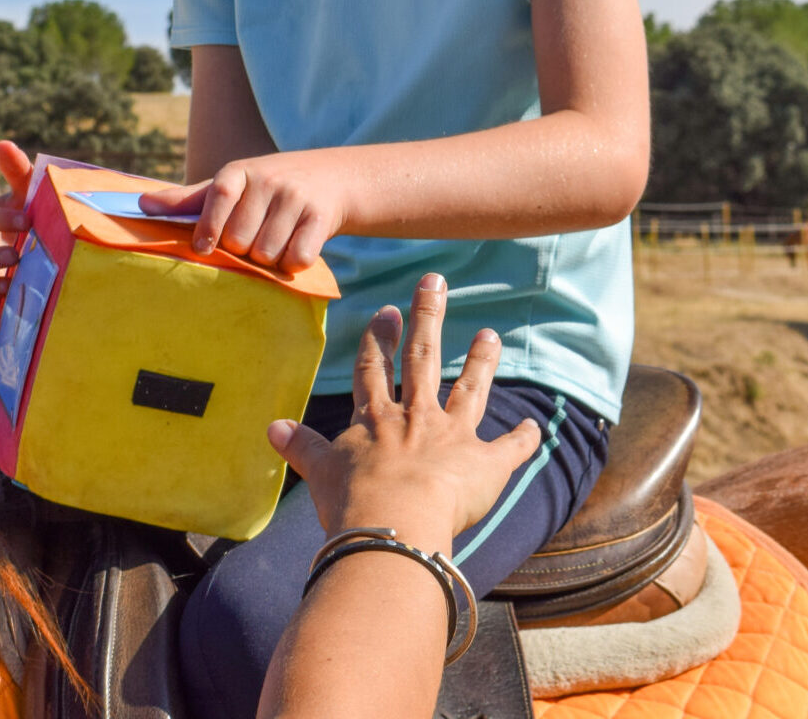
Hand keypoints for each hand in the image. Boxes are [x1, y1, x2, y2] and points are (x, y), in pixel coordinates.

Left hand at [140, 150, 349, 273]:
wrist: (332, 178)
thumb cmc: (268, 187)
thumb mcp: (231, 185)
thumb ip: (188, 199)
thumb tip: (141, 204)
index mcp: (240, 171)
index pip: (218, 196)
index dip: (208, 226)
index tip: (202, 248)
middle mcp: (269, 179)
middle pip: (239, 238)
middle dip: (242, 249)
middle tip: (251, 240)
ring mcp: (296, 197)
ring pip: (266, 253)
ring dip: (267, 260)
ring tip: (273, 243)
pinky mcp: (321, 217)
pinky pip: (297, 258)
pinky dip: (292, 264)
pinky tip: (295, 248)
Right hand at [267, 273, 541, 546]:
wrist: (393, 525)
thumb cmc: (351, 503)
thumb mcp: (320, 471)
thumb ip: (302, 447)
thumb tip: (271, 428)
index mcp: (375, 419)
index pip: (375, 369)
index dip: (379, 338)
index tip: (386, 310)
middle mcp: (415, 418)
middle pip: (422, 359)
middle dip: (427, 318)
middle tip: (434, 282)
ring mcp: (452, 437)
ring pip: (470, 390)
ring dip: (481, 362)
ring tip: (491, 334)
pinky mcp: (484, 464)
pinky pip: (508, 449)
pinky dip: (523, 439)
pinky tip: (536, 426)